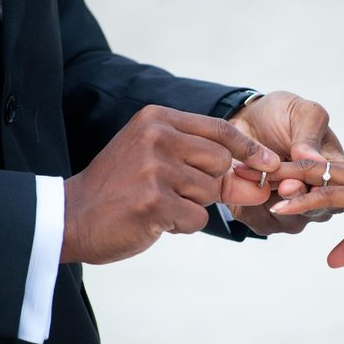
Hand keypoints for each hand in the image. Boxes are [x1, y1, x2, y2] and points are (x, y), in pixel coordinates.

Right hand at [61, 105, 278, 263]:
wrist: (73, 216)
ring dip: (192, 206)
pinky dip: (182, 225)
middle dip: (209, 183)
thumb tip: (260, 184)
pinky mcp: (153, 200)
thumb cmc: (122, 189)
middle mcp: (157, 136)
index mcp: (157, 118)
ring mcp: (154, 167)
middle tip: (176, 192)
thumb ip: (210, 169)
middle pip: (220, 161)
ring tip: (159, 204)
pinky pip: (197, 218)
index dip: (248, 149)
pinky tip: (154, 220)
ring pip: (210, 192)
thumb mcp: (161, 165)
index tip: (269, 164)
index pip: (219, 129)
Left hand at [226, 91, 343, 234]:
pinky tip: (244, 186)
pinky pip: (264, 224)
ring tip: (254, 178)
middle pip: (315, 210)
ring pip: (291, 222)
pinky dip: (251, 208)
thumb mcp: (301, 113)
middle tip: (279, 183)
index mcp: (335, 170)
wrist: (246, 121)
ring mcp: (296, 211)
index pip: (335, 188)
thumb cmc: (281, 115)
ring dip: (271, 201)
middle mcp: (320, 196)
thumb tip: (315, 158)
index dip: (317, 186)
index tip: (297, 177)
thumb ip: (309, 134)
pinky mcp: (268, 217)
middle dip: (295, 196)